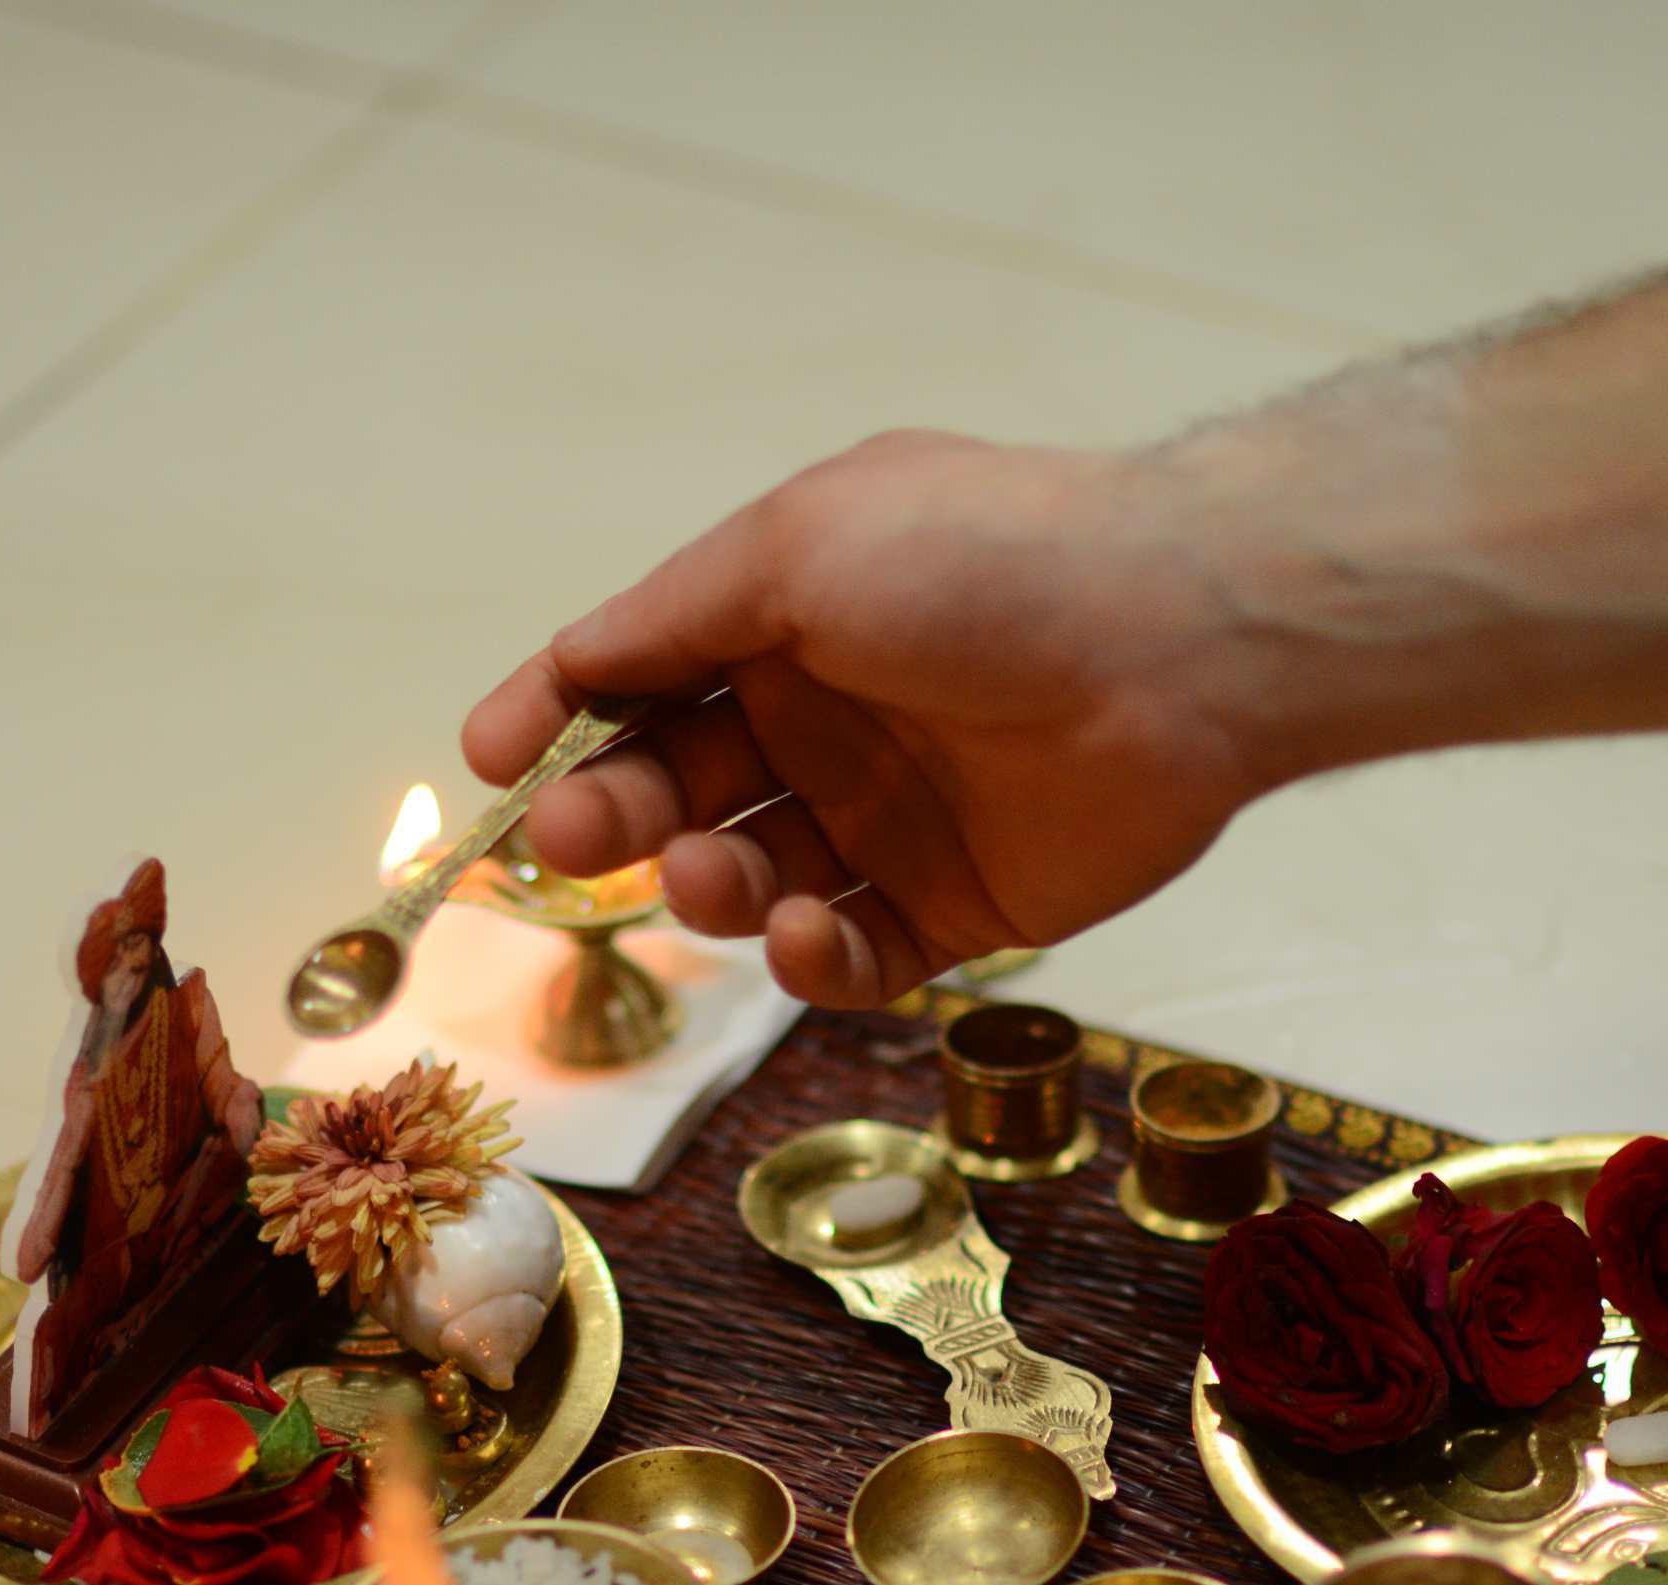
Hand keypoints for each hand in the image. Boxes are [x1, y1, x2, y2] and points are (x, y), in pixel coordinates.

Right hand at [460, 431, 1305, 1007]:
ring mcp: (891, 815)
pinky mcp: (958, 903)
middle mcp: (829, 714)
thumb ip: (674, 615)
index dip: (557, 716)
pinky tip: (811, 930)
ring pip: (751, 880)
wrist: (1179, 644)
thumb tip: (570, 664)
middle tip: (577, 839)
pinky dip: (812, 956)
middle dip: (612, 815)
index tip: (489, 762)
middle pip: (677, 787)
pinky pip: (851, 954)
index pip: (639, 673)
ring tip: (716, 874)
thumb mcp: (802, 545)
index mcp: (786, 610)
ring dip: (708, 887)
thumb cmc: (986, 562)